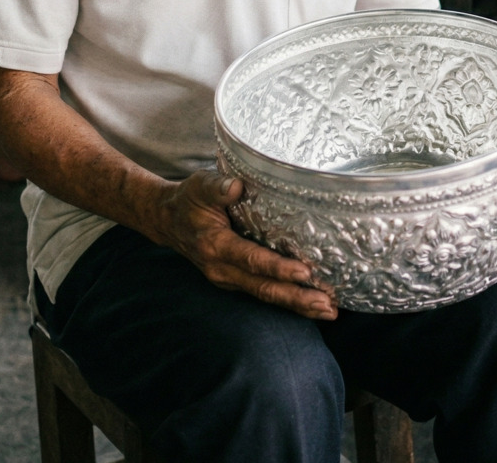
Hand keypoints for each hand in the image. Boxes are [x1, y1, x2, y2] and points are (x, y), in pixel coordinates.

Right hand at [157, 170, 337, 320]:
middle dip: (296, 298)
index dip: (278, 268)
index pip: (251, 259)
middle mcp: (222, 269)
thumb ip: (217, 186)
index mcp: (215, 246)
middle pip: (263, 288)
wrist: (168, 220)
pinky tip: (312, 304)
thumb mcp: (199, 186)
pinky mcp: (235, 280)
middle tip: (326, 304)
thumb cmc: (189, 200)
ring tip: (328, 310)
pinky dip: (288, 300)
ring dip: (297, 304)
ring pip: (265, 295)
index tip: (304, 272)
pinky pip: (263, 292)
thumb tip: (236, 186)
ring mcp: (229, 278)